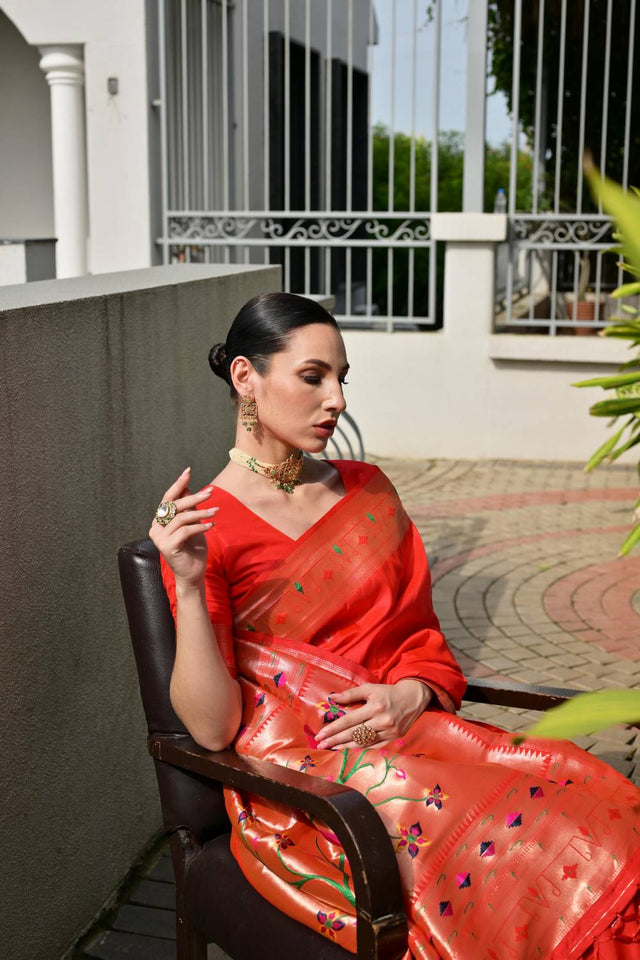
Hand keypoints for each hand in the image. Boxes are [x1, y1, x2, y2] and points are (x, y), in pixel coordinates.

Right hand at [148, 467, 218, 586]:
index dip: (178, 484)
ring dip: (200, 513)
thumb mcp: (192, 523)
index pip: (168, 498)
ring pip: (180, 518)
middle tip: (210, 493)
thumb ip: (188, 507)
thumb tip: (187, 487)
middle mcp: (155, 527)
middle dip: (193, 497)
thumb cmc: (193, 548)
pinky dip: (199, 527)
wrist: (193, 574)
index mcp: (160, 520)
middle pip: (174, 506)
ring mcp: (159, 538)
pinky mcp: (167, 547)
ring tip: (215, 512)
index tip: (188, 471)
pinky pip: (185, 531)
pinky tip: (210, 527)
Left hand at [314, 679, 431, 749]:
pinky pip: (373, 746)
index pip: (349, 720)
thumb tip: (332, 698)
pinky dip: (360, 748)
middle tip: (321, 744)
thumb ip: (351, 694)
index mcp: (375, 707)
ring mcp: (389, 732)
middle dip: (335, 740)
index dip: (333, 728)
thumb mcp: (370, 688)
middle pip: (354, 734)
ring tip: (332, 748)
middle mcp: (382, 721)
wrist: (413, 698)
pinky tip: (349, 748)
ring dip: (346, 746)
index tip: (320, 734)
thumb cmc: (388, 692)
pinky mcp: (394, 738)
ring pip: (363, 742)